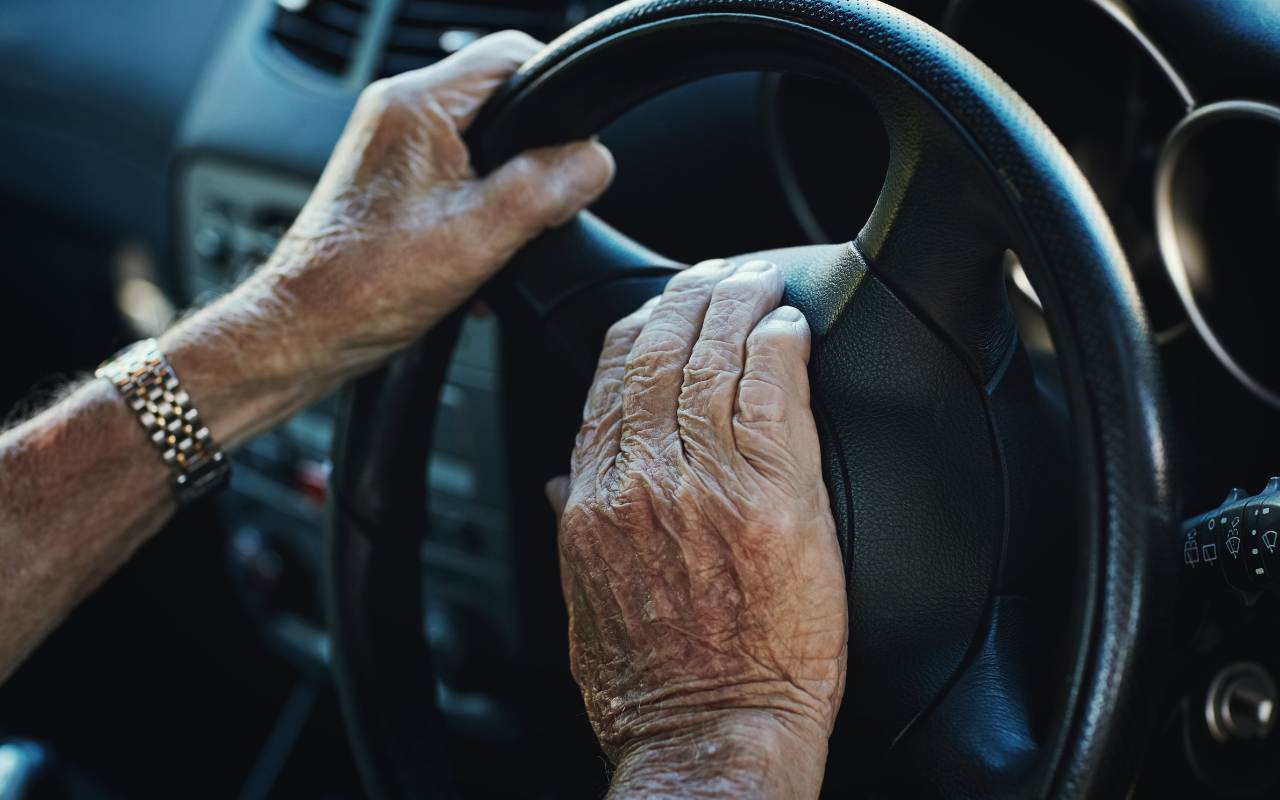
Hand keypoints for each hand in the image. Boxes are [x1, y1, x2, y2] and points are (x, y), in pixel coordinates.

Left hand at [268, 29, 613, 375]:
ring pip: (485, 142)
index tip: (573, 149)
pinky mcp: (393, 179)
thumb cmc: (365, 286)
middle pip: (502, 100)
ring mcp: (394, 145)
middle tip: (537, 206)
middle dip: (534, 153)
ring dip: (508, 187)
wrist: (307, 329)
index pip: (512, 55)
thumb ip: (545, 190)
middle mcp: (399, 112)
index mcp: (416, 105)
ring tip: (501, 233)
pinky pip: (459, 172)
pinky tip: (479, 249)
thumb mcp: (479, 237)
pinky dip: (481, 207)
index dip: (558, 96)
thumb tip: (595, 160)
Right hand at [547, 259, 846, 797]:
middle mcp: (642, 480)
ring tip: (758, 280)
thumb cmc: (651, 685)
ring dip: (739, 305)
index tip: (662, 306)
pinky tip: (788, 326)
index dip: (639, 327)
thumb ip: (578, 524)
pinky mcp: (774, 499)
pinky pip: (774, 393)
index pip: (609, 381)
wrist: (710, 737)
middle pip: (660, 353)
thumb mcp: (584, 601)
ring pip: (716, 360)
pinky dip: (779, 347)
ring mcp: (707, 485)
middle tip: (717, 272)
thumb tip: (568, 480)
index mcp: (593, 500)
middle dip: (690, 296)